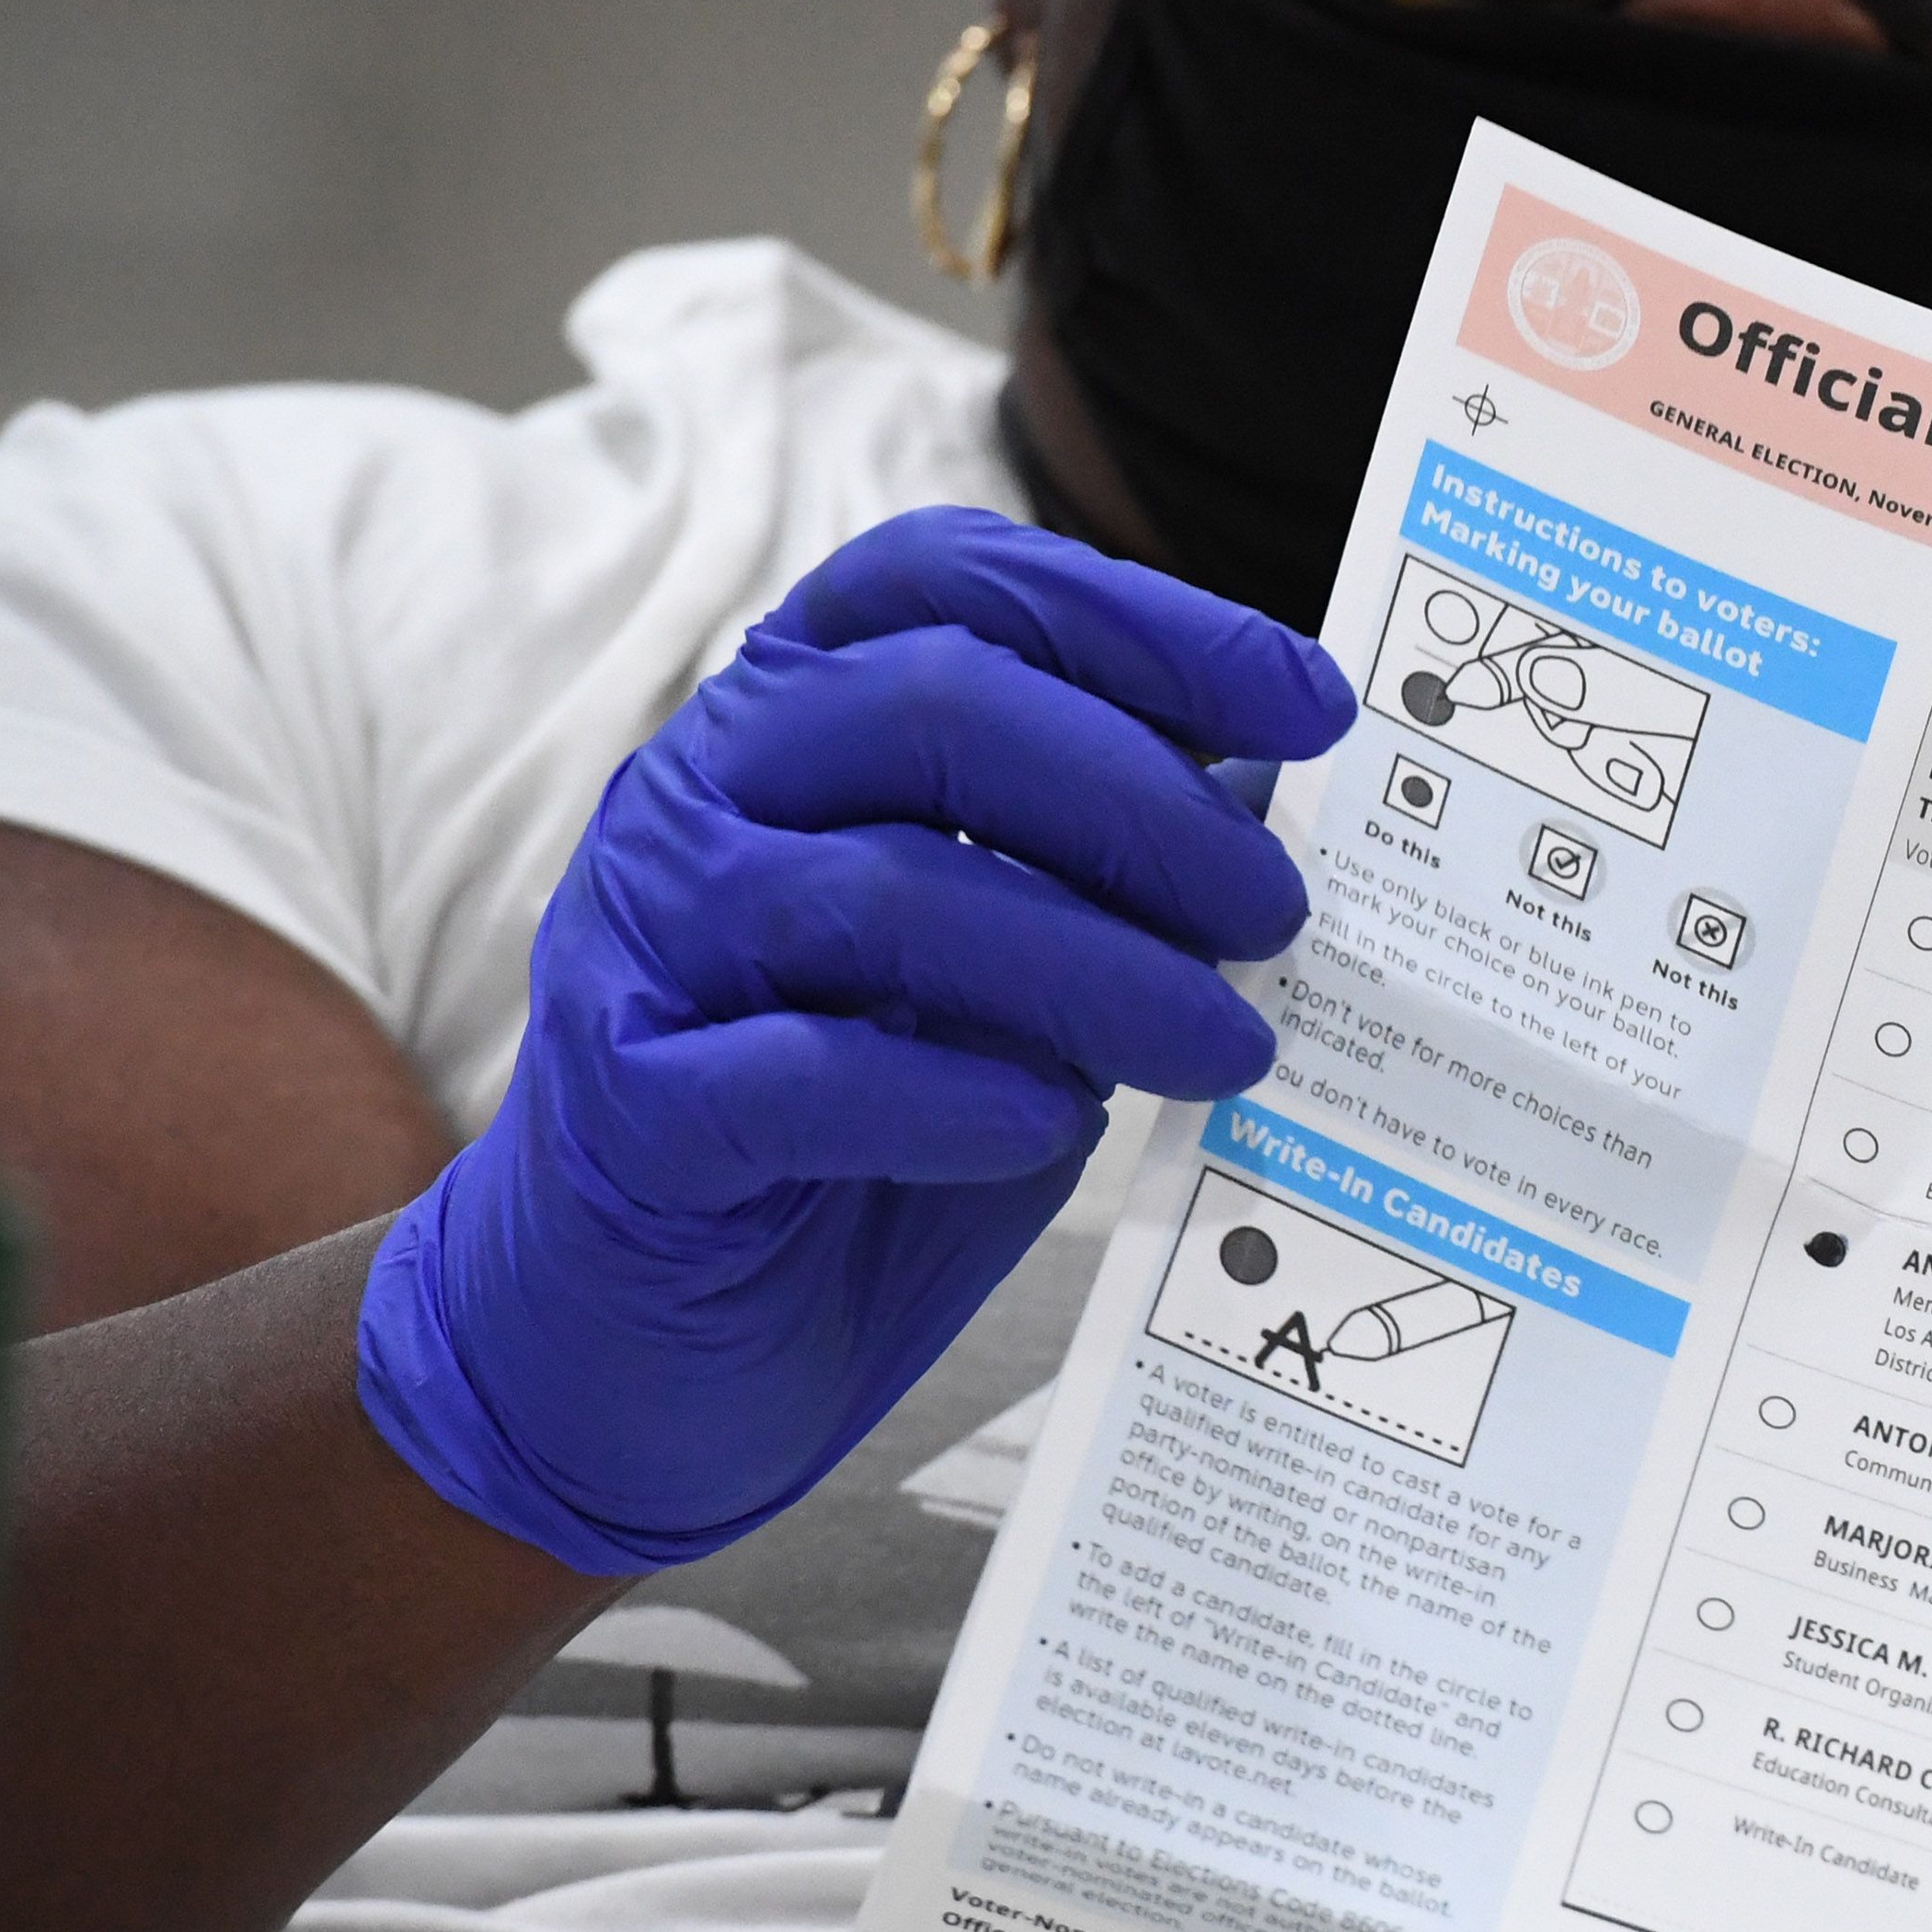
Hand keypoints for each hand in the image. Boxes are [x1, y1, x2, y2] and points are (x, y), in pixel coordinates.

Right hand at [353, 509, 1352, 1572]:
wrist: (647, 1351)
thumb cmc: (860, 1131)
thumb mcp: (1020, 977)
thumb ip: (1115, 872)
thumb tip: (1279, 787)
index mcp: (795, 716)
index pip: (953, 581)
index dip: (1141, 619)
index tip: (1309, 703)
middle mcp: (697, 790)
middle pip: (934, 708)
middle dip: (1142, 800)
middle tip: (1275, 911)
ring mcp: (642, 942)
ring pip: (880, 892)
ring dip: (1091, 964)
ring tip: (1224, 1045)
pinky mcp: (623, 1108)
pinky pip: (794, 1074)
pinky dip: (949, 1096)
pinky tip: (1052, 1123)